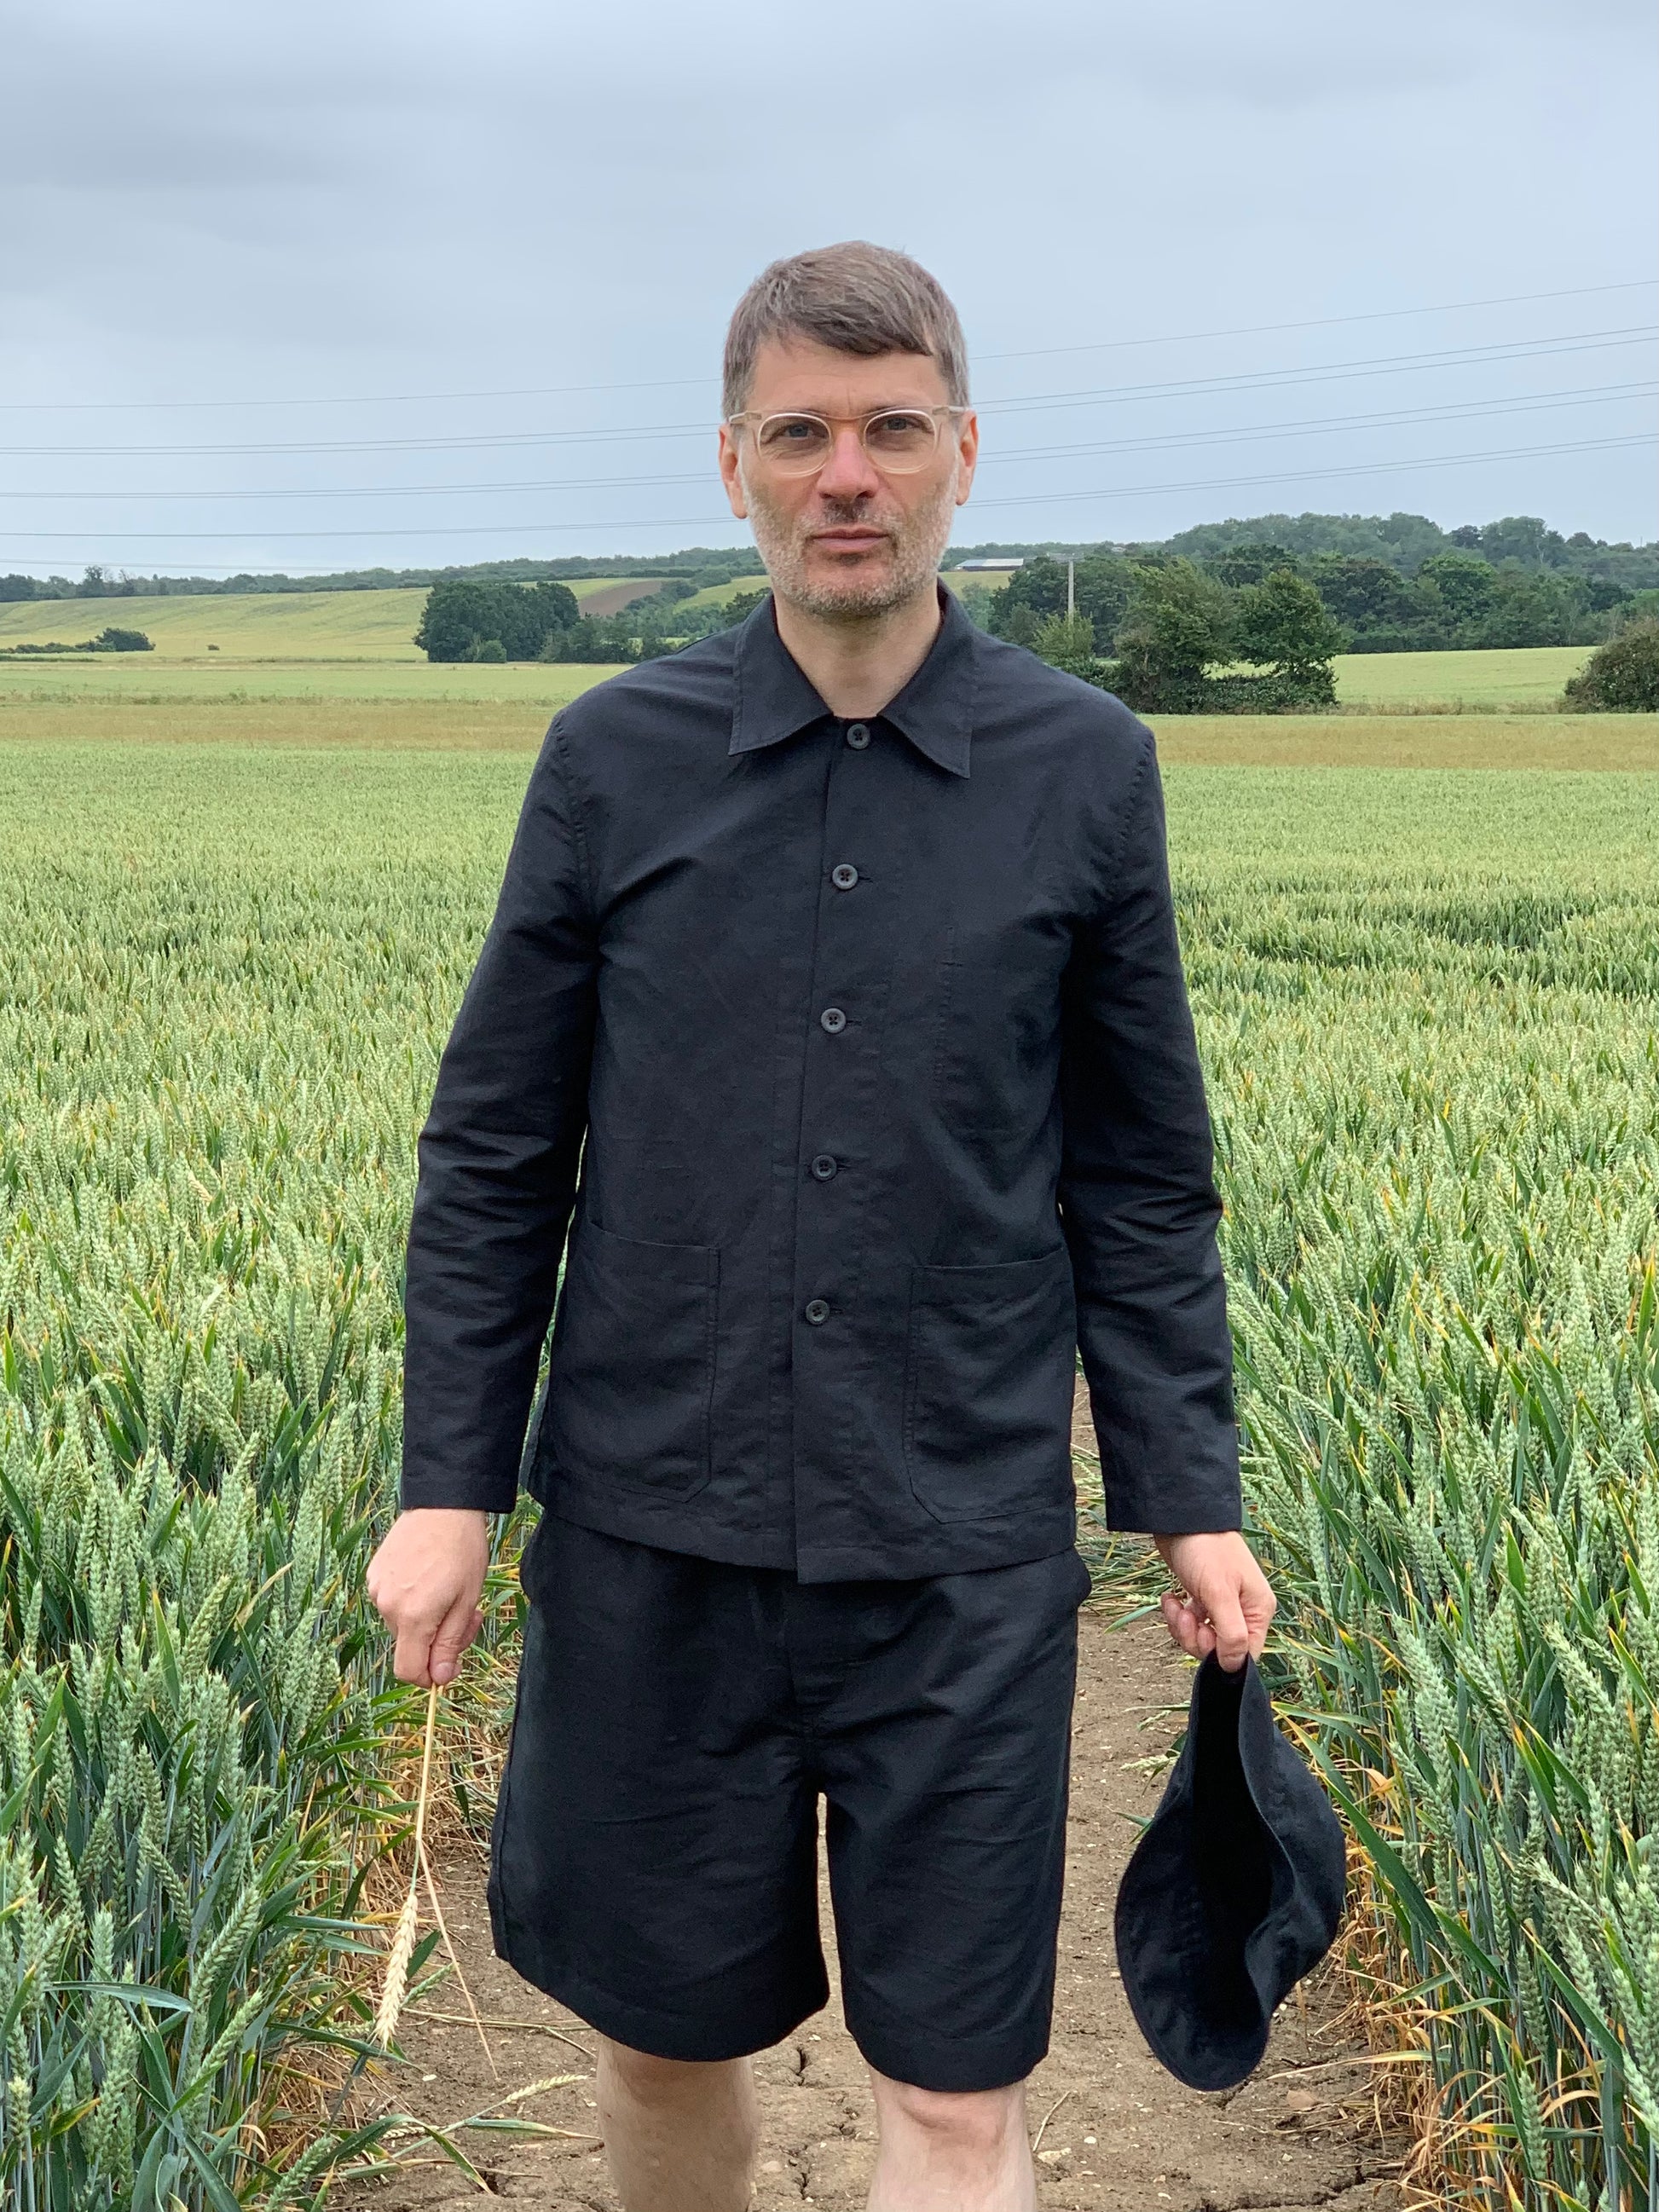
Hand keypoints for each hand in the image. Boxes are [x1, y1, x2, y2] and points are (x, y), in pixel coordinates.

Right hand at [366, 1508, 490, 1686]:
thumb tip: (439, 1679)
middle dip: (437, 1640)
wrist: (443, 1504)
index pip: (408, 1670)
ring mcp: (376, 1588)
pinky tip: (429, 1577)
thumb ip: (450, 1643)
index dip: (429, 1677)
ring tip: (448, 1590)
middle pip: (408, 1646)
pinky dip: (411, 1600)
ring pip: (401, 1624)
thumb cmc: (463, 1550)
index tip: (451, 1664)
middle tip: (467, 1616)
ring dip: (425, 1619)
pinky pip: (392, 1602)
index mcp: (412, 1616)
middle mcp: (387, 1605)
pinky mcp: (373, 1574)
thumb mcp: (467, 1600)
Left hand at [1153, 1530, 1275, 1672]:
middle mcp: (1244, 1609)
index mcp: (1258, 1610)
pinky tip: (1170, 1598)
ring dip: (1183, 1626)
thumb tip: (1237, 1667)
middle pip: (1221, 1648)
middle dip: (1196, 1638)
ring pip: (1203, 1636)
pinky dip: (1177, 1614)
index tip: (1202, 1635)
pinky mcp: (1202, 1597)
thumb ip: (1231, 1633)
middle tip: (1185, 1617)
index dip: (1220, 1654)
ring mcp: (1222, 1604)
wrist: (1180, 1518)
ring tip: (1175, 1605)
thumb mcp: (1219, 1594)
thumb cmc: (1206, 1549)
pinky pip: (1191, 1622)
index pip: (1246, 1653)